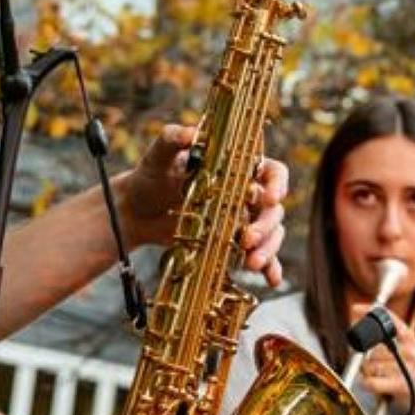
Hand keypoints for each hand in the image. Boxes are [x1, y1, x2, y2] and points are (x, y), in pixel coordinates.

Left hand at [116, 124, 290, 286]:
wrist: (137, 210)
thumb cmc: (151, 176)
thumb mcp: (158, 156)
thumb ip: (172, 139)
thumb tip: (189, 134)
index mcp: (237, 168)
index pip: (272, 171)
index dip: (277, 183)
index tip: (270, 197)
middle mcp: (246, 193)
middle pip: (273, 208)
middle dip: (266, 225)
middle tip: (246, 239)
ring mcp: (242, 220)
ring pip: (271, 233)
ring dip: (267, 249)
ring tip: (249, 263)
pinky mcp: (233, 243)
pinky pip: (260, 255)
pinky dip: (270, 267)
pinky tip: (271, 280)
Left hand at [353, 302, 414, 408]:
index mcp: (411, 338)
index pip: (388, 318)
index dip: (369, 311)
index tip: (354, 308)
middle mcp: (407, 351)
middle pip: (371, 345)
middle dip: (360, 350)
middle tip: (357, 352)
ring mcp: (403, 368)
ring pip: (369, 364)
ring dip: (364, 368)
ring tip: (369, 370)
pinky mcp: (399, 385)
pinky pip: (372, 382)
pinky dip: (366, 382)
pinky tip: (370, 381)